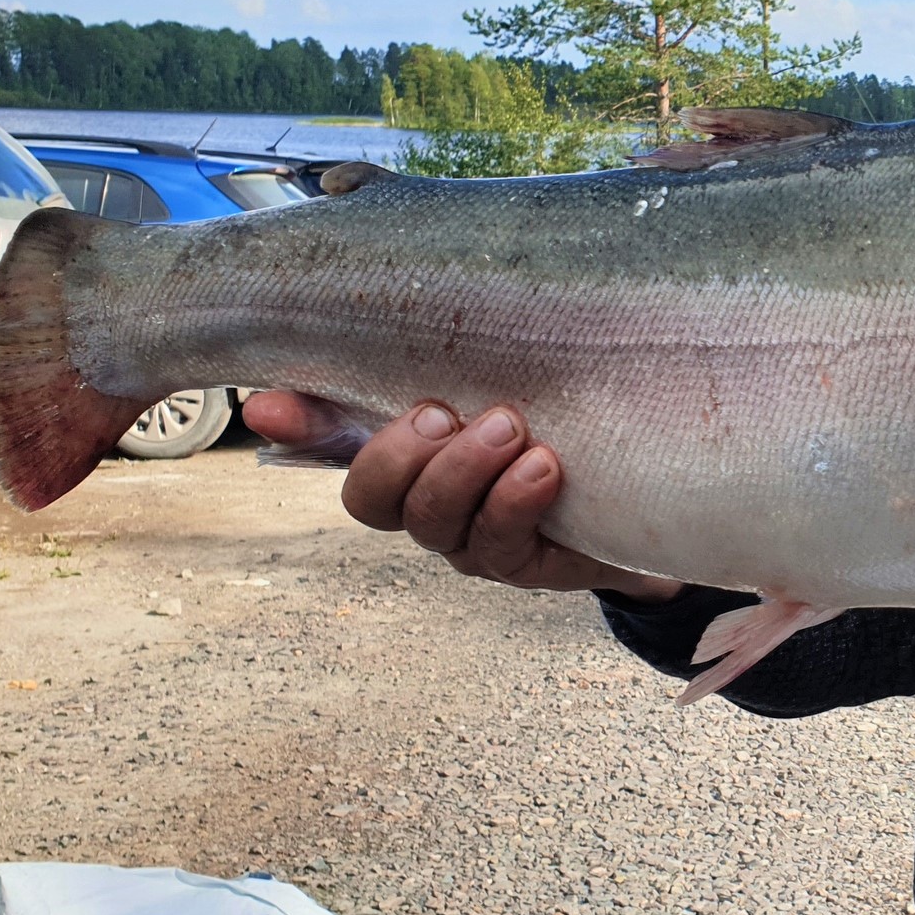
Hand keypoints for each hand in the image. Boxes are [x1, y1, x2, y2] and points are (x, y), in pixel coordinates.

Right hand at [239, 392, 681, 601]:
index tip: (265, 405)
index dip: (298, 426)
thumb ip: (434, 364)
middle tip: (443, 410)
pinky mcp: (524, 564)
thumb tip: (323, 351)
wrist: (650, 486)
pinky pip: (500, 542)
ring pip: (433, 522)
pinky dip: (516, 499)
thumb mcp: (504, 382)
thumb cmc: (561, 424)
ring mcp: (472, 541)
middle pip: (371, 500)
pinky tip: (543, 465)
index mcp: (410, 460)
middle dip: (398, 453)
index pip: (332, 446)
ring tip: (509, 426)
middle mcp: (429, 507)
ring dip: (463, 470)